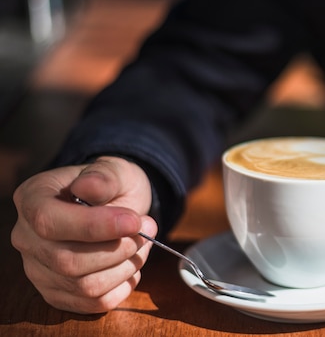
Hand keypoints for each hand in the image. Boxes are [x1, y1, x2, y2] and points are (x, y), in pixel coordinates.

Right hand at [11, 156, 157, 313]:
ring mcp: (39, 269)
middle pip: (67, 261)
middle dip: (119, 248)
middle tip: (147, 229)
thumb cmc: (112, 186)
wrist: (116, 205)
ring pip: (83, 286)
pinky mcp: (58, 293)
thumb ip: (104, 176)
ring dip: (125, 267)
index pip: (49, 222)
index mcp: (32, 199)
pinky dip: (122, 286)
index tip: (134, 220)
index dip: (96, 226)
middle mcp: (26, 238)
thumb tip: (88, 187)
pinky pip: (93, 303)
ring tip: (143, 244)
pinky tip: (132, 264)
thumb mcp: (114, 170)